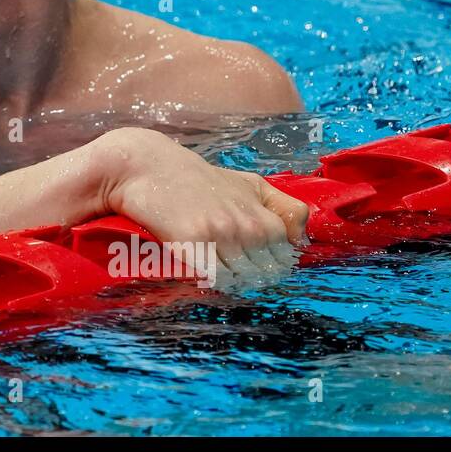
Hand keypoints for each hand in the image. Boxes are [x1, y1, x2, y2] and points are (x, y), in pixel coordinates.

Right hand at [86, 127, 309, 289]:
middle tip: (234, 267)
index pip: (285, 257)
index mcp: (262, 214)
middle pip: (265, 273)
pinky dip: (214, 282)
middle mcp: (247, 226)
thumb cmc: (197, 179)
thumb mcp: (248, 184)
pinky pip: (215, 280)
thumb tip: (302, 240)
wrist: (148, 169)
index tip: (255, 260)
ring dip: (234, 281)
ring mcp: (221, 237)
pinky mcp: (193, 246)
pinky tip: (204, 272)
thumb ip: (281, 207)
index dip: (272, 263)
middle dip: (255, 275)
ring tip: (219, 269)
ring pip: (242, 280)